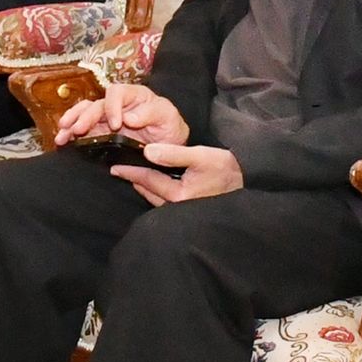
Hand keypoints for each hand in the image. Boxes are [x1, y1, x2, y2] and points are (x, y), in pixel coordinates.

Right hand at [53, 81, 190, 148]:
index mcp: (133, 95)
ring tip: (62, 134)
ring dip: (72, 122)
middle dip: (85, 116)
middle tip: (78, 129)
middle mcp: (116, 104)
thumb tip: (128, 117)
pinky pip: (82, 129)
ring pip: (84, 113)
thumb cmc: (169, 126)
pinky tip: (62, 141)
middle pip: (96, 104)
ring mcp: (105, 117)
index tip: (116, 124)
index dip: (113, 106)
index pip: (117, 93)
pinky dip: (71, 133)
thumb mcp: (168, 117)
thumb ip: (151, 114)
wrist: (167, 144)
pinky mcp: (99, 132)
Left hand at [114, 143, 242, 205]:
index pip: (148, 180)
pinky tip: (151, 182)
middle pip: (148, 191)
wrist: (246, 183)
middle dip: (133, 180)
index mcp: (178, 194)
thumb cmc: (225, 169)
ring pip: (154, 197)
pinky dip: (153, 189)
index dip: (130, 171)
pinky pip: (163, 199)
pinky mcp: (187, 208)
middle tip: (117, 170)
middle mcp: (177, 206)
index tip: (114, 167)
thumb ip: (174, 153)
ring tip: (131, 174)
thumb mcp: (201, 156)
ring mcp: (181, 210)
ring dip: (142, 185)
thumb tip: (147, 151)